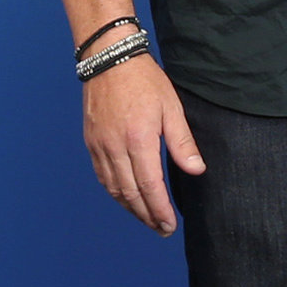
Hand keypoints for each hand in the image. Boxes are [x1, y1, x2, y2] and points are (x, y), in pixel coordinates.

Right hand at [82, 52, 205, 234]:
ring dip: (131, 209)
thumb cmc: (143, 80)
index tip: (170, 224)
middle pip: (130, 194)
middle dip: (147, 216)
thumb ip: (182, 142)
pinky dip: (115, 193)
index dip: (160, 209)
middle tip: (161, 229)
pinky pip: (102, 176)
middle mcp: (115, 147)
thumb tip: (196, 170)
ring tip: (147, 219)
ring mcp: (100, 146)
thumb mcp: (171, 107)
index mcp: (139, 139)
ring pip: (114, 189)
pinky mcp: (91, 142)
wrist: (109, 58)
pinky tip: (126, 198)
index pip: (150, 186)